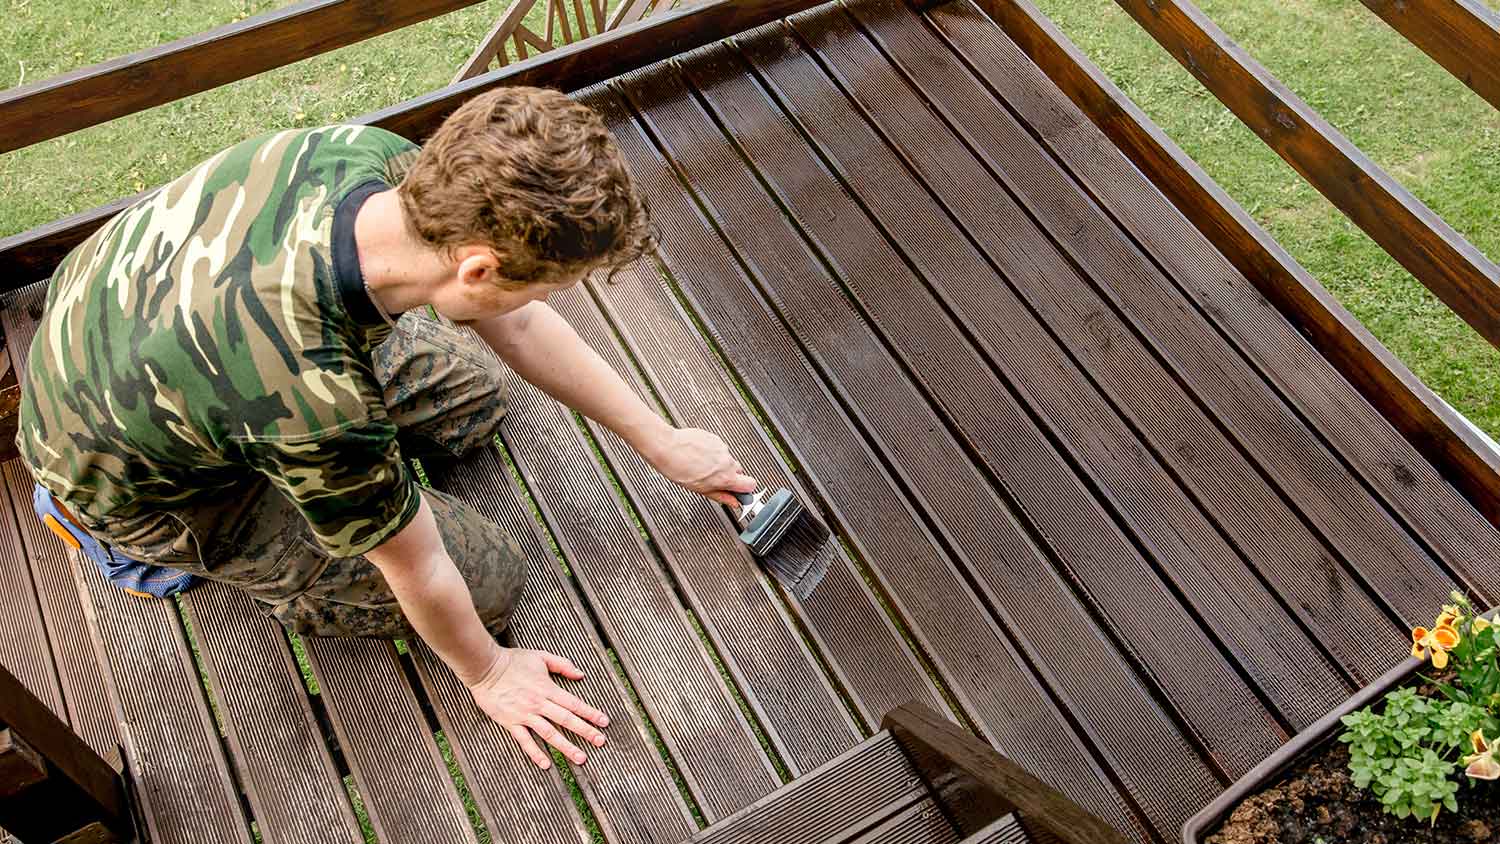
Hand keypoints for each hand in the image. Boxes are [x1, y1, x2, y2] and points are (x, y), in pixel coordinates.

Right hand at [469, 648, 609, 768]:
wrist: (485, 668)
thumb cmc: (513, 661)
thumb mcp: (541, 656)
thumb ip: (562, 665)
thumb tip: (581, 675)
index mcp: (547, 688)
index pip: (574, 703)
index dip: (590, 713)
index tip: (604, 722)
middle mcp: (539, 703)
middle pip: (566, 720)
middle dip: (585, 731)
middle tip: (600, 742)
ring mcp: (525, 715)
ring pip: (549, 733)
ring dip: (566, 747)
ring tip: (580, 758)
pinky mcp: (511, 723)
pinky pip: (525, 741)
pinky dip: (535, 753)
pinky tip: (546, 764)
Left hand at [645, 427, 757, 506]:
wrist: (668, 447)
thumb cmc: (679, 469)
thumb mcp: (700, 490)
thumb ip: (721, 496)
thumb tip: (733, 502)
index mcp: (726, 478)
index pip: (751, 485)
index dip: (746, 489)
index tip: (739, 490)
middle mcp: (728, 462)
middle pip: (738, 471)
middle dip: (729, 475)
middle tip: (713, 478)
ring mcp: (722, 448)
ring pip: (727, 459)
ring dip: (719, 463)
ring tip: (700, 465)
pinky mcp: (715, 438)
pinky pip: (718, 448)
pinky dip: (712, 453)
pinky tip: (698, 455)